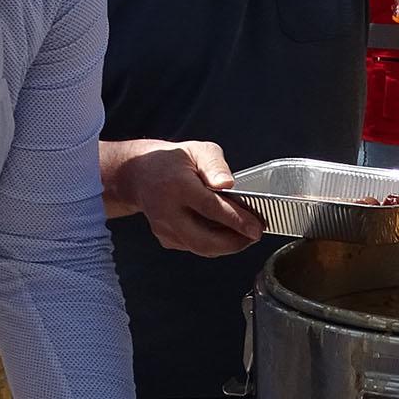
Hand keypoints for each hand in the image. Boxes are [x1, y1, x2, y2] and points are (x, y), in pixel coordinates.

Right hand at [117, 141, 263, 255]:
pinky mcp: (165, 239)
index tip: (257, 228)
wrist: (141, 174)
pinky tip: (226, 232)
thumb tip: (227, 184)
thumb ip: (215, 165)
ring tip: (245, 233)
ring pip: (200, 248)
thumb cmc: (173, 161)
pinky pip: (194, 247)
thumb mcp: (198, 150)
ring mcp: (164, 228)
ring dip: (227, 246)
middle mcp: (167, 211)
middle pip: (204, 239)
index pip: (210, 208)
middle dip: (235, 243)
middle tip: (255, 234)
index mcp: (177, 186)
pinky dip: (214, 244)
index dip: (236, 220)